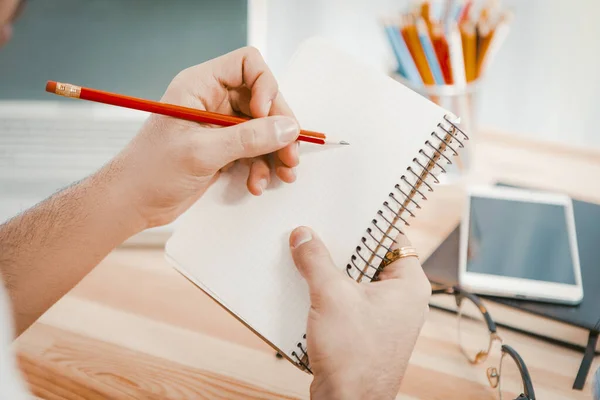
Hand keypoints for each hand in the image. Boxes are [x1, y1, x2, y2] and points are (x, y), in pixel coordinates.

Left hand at [106, 47, 299, 227]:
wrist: (132, 203)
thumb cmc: (152, 171)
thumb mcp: (203, 152)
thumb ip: (248, 138)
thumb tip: (287, 128)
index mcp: (200, 85)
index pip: (248, 65)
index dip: (265, 87)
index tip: (266, 117)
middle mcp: (212, 100)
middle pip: (262, 100)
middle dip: (279, 129)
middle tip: (291, 155)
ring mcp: (219, 126)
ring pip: (262, 129)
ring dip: (275, 152)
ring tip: (283, 176)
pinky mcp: (222, 149)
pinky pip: (254, 150)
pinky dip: (261, 167)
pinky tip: (256, 185)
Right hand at [289, 227, 430, 399]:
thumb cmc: (355, 355)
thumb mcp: (331, 296)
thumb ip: (316, 260)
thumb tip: (304, 236)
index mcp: (409, 284)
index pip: (394, 238)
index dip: (370, 223)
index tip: (346, 211)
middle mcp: (401, 299)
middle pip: (371, 259)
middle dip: (343, 248)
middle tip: (320, 232)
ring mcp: (384, 317)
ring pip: (357, 280)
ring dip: (332, 271)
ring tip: (308, 256)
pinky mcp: (366, 331)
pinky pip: (349, 300)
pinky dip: (330, 292)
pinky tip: (307, 285)